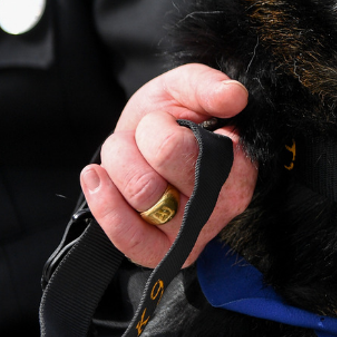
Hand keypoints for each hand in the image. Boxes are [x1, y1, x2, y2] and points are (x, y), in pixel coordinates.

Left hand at [80, 63, 257, 267]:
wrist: (147, 145)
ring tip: (127, 156)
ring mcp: (194, 232)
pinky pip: (127, 237)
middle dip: (136, 142)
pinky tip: (98, 179)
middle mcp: (223, 202)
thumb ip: (208, 85)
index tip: (168, 122)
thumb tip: (233, 95)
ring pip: (140, 196)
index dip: (159, 127)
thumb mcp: (187, 88)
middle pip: (154, 176)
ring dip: (119, 165)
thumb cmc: (173, 117)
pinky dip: (105, 203)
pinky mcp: (164, 252)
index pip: (181, 149)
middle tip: (146, 136)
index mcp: (238, 163)